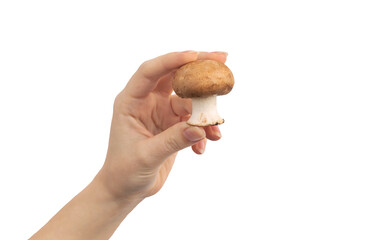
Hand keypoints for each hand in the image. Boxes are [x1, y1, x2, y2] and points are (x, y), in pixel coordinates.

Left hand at [97, 51, 227, 199]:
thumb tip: (200, 128)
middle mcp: (147, 102)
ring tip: (216, 130)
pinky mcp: (173, 126)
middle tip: (222, 60)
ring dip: (205, 113)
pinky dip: (201, 131)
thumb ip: (173, 141)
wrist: (125, 189)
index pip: (150, 72)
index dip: (172, 60)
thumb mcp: (147, 156)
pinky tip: (201, 149)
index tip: (196, 56)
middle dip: (198, 69)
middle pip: (175, 76)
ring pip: (189, 101)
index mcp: (131, 101)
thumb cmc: (124, 171)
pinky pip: (193, 121)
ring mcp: (161, 112)